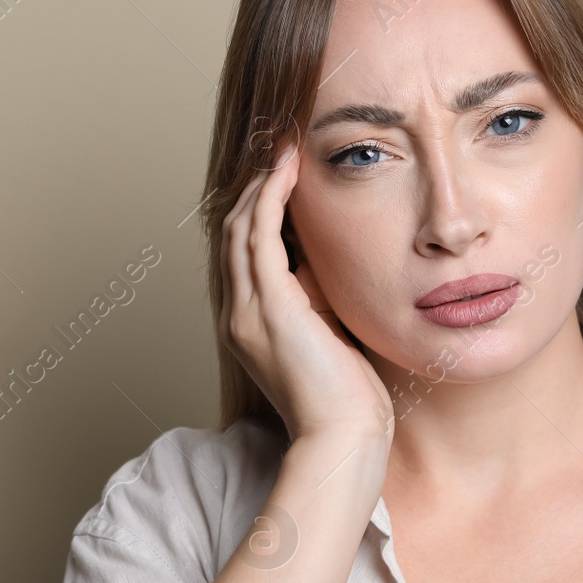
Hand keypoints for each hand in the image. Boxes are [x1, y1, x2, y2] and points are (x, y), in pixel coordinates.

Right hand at [218, 142, 393, 446]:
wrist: (344, 438)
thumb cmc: (348, 397)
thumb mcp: (329, 333)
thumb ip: (319, 296)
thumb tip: (325, 258)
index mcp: (250, 323)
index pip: (245, 251)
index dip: (259, 206)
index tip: (283, 172)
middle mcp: (239, 314)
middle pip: (234, 231)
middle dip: (256, 185)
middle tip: (279, 145)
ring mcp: (248, 311)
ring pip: (241, 227)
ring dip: (261, 182)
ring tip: (282, 146)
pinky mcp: (269, 309)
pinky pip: (259, 237)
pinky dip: (270, 198)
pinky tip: (287, 171)